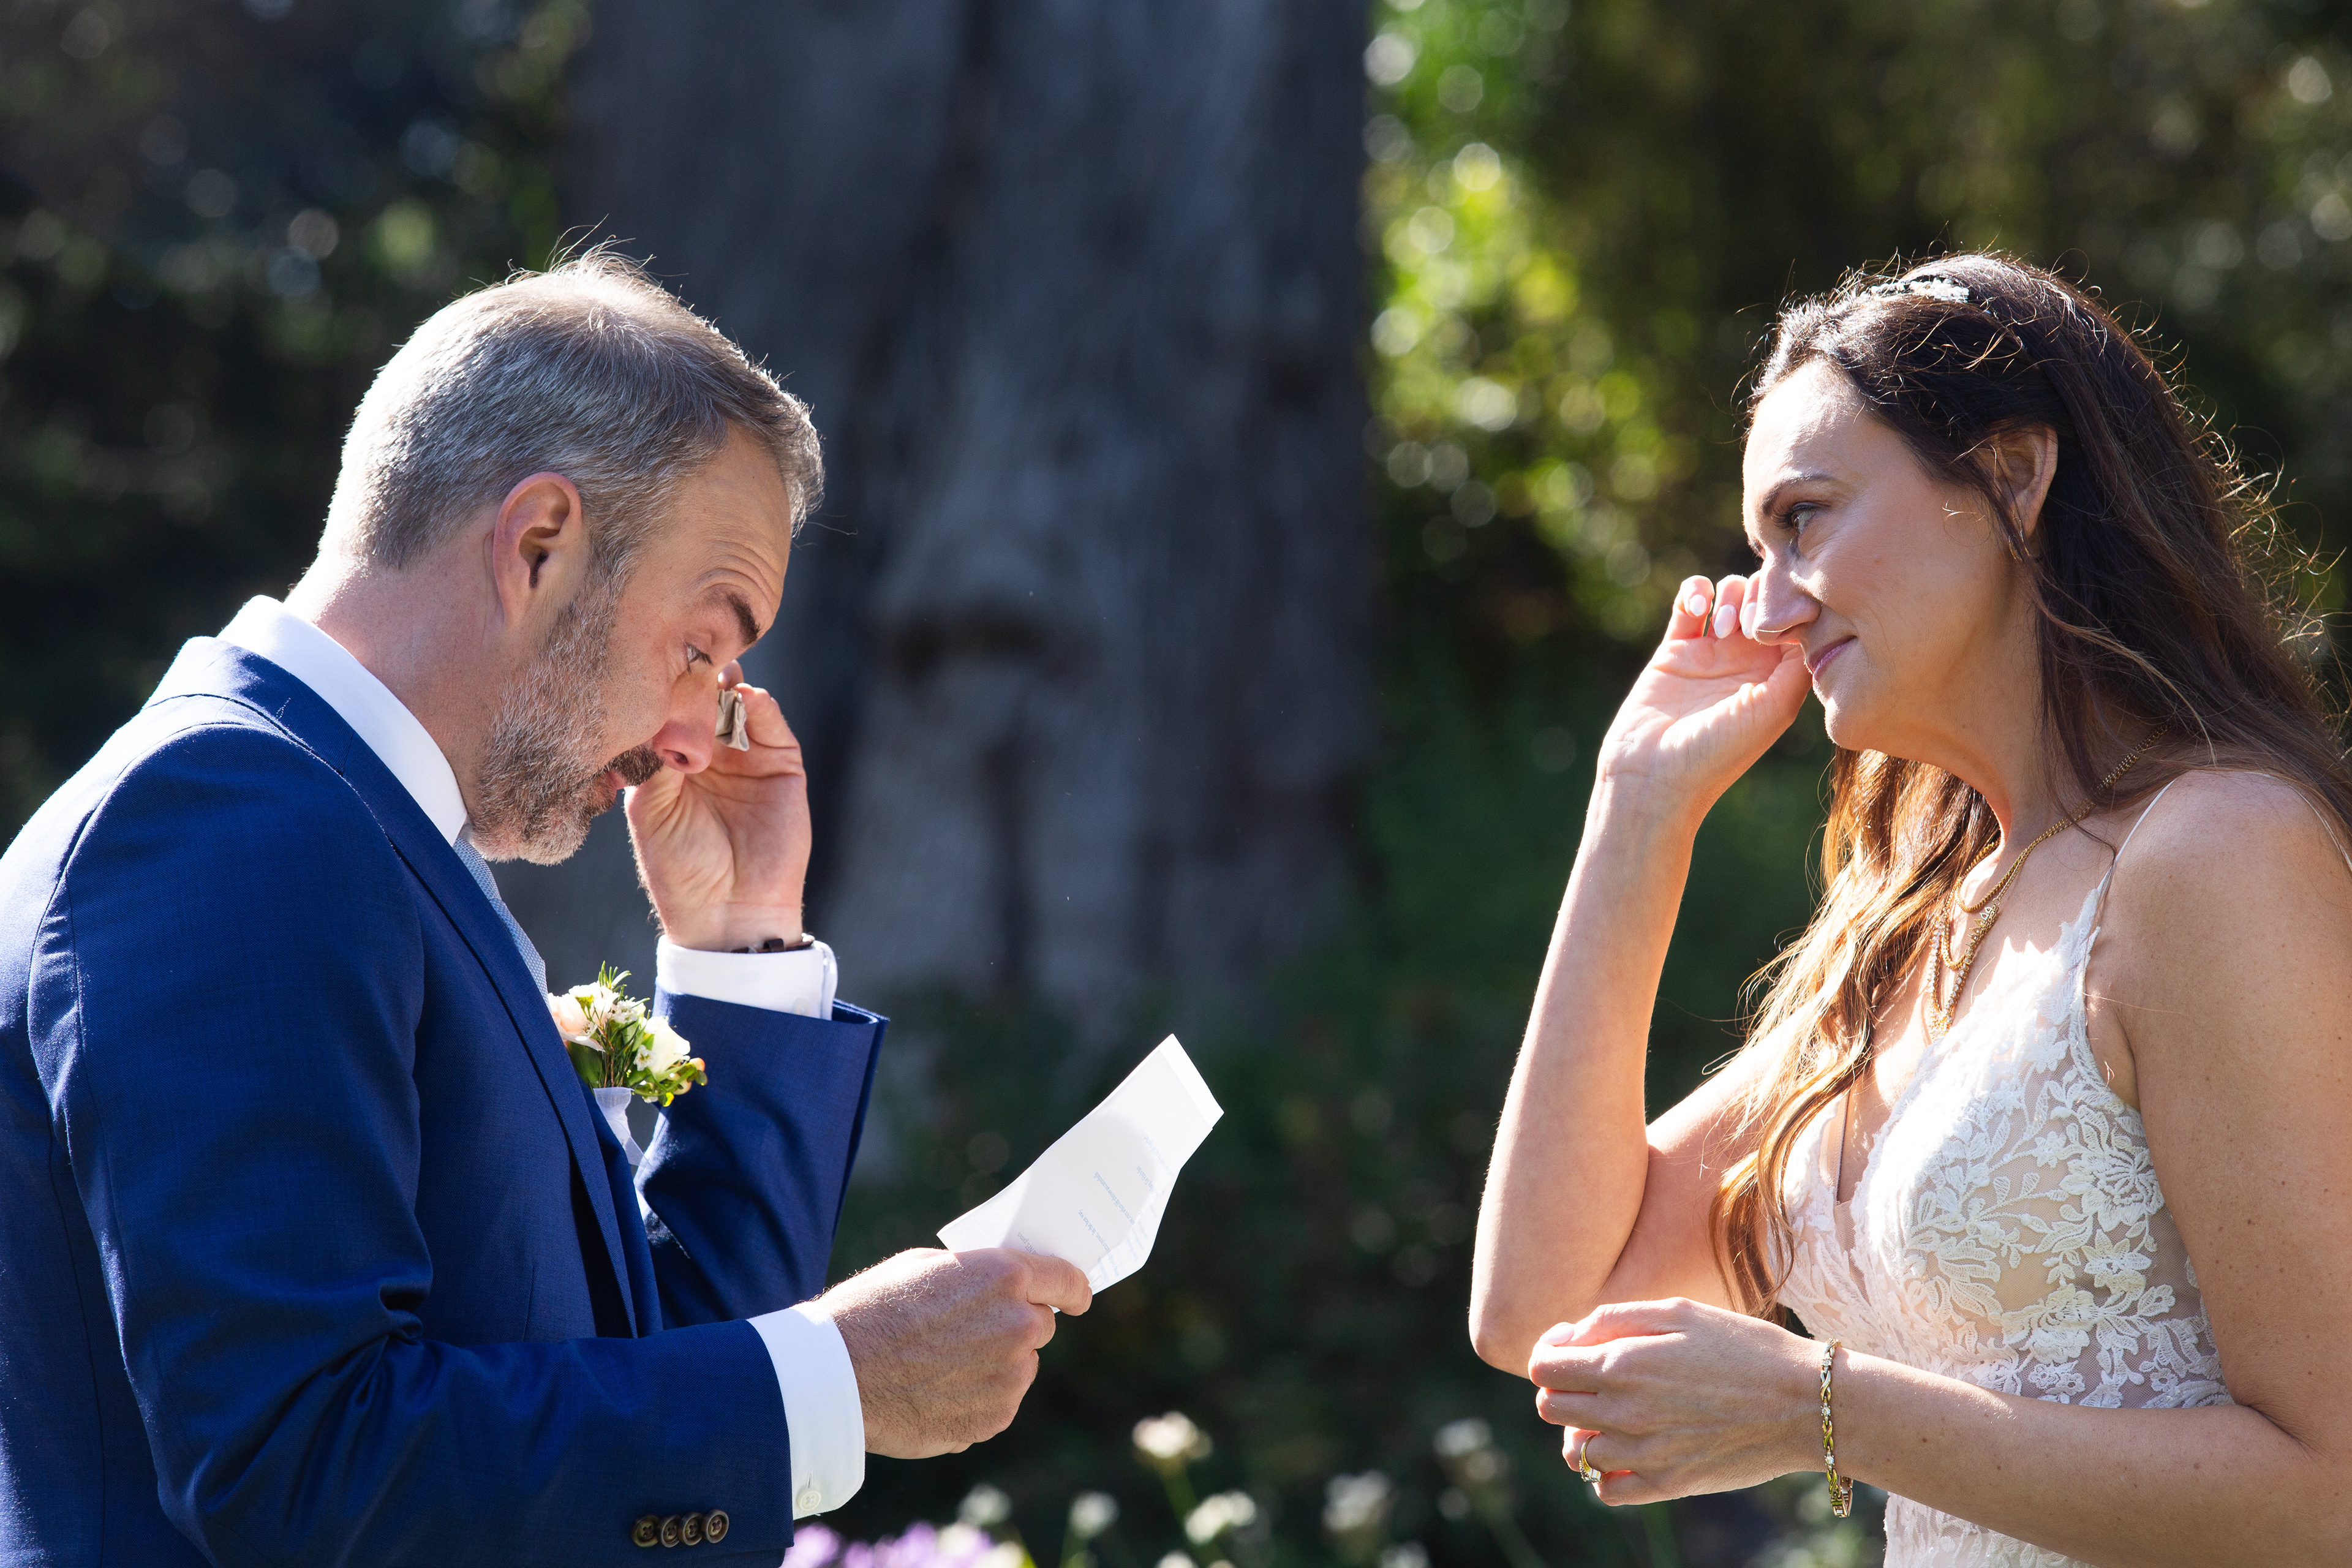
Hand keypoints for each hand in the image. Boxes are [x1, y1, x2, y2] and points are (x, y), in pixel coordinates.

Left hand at [627, 664, 811, 950]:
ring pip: (737, 703)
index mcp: (671, 762)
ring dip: (725, 686)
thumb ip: (656, 755)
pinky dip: (759, 704)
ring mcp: (747, 757)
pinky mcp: (782, 764)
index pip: (669, 711)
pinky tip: (745, 697)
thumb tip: (663, 703)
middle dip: (696, 678)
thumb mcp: (650, 807)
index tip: (654, 661)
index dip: (664, 688)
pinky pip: (771, 724)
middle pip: (704, 699)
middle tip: (688, 655)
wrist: (729, 911)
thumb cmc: (679, 867)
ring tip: (714, 677)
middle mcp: (709, 754)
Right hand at [820, 1247, 1092, 1458]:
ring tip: (939, 1365)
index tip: (1076, 1299)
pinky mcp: (995, 1418)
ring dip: (995, 1365)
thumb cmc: (872, 1310)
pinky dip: (978, 1399)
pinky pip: (1000, 1403)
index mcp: (1005, 1277)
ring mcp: (1010, 1377)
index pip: (1068, 1281)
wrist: (836, 1376)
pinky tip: (935, 1392)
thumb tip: (1000, 1286)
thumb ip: (976, 1275)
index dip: (1074, 1289)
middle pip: (1039, 1325)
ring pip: (1019, 1366)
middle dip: (1014, 1325)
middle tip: (968, 1331)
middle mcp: (1018, 1325)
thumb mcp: (925, 1267)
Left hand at [1529, 1297, 1819, 1505]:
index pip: (1542, 1367)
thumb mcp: (1678, 1310)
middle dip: (1562, 1388)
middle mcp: (1625, 1413)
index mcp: (1622, 1364)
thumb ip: (1614, 1320)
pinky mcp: (1668, 1485)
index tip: (1571, 1347)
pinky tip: (1630, 1449)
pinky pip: (1606, 1490)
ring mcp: (1645, 1454)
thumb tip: (1569, 1338)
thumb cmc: (1744, 1346)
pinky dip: (1606, 1472)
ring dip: (1584, 1431)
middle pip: (1550, 1408)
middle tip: (1595, 1377)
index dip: (1549, 1353)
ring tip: (1615, 1413)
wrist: (1806, 1402)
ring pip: (1575, 1452)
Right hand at [1593, 574, 1808, 821]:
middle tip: (1748, 622)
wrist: (1656, 773)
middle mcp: (1749, 660)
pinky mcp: (1675, 647)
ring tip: (1722, 628)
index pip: (1797, 619)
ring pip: (1730, 592)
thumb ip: (1799, 661)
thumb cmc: (1720, 750)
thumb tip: (1808, 614)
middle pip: (1765, 598)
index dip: (1793, 603)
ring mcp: (1711, 651)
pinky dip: (1694, 591)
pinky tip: (1696, 609)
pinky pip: (1690, 600)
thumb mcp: (1777, 708)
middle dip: (1761, 594)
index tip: (1780, 616)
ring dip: (1730, 595)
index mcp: (1779, 675)